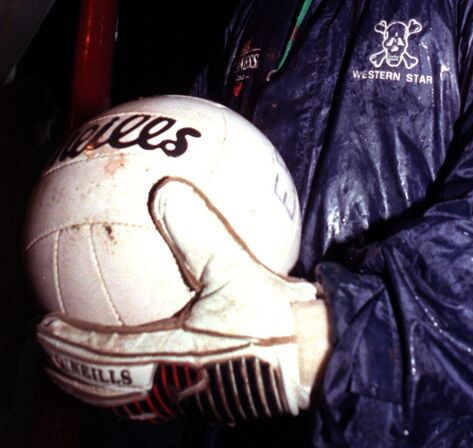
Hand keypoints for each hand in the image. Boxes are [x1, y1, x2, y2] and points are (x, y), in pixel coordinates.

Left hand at [36, 176, 318, 422]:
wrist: (314, 359)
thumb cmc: (276, 323)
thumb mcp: (234, 267)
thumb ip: (198, 230)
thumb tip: (166, 190)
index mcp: (170, 355)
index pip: (102, 354)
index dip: (68, 343)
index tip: (44, 328)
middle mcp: (175, 380)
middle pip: (109, 387)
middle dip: (76, 372)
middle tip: (53, 355)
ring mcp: (195, 392)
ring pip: (134, 395)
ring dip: (105, 381)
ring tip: (91, 367)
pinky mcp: (216, 392)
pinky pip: (163, 391)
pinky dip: (140, 380)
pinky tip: (157, 360)